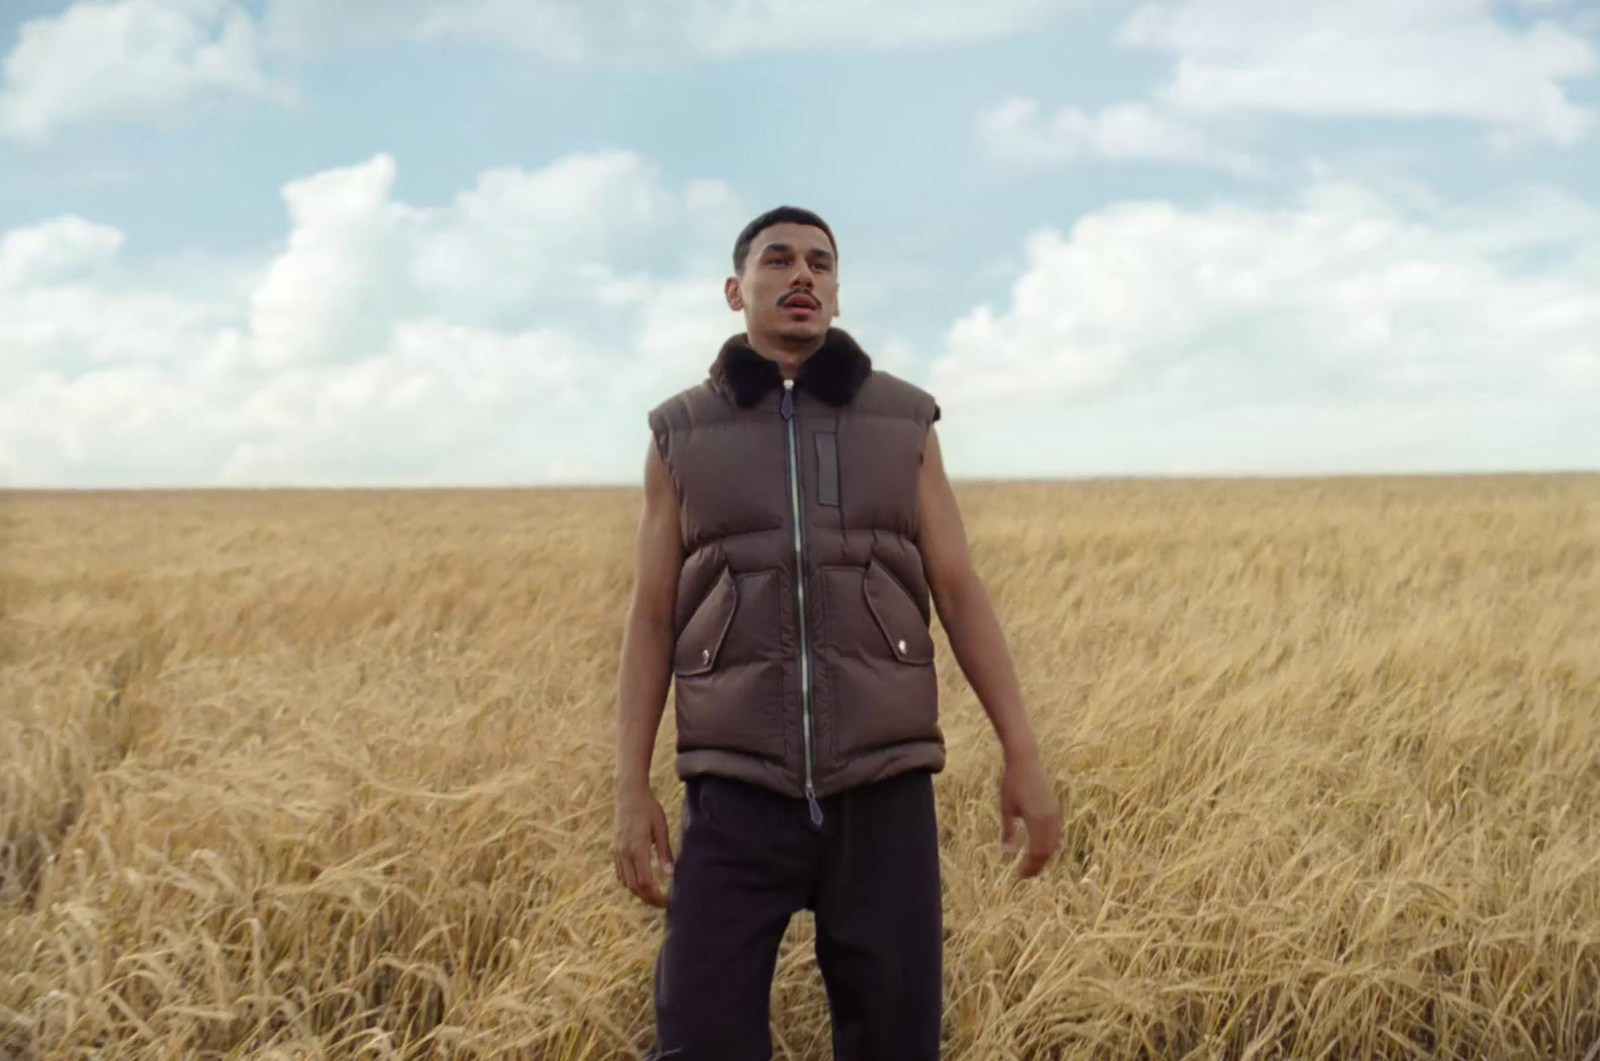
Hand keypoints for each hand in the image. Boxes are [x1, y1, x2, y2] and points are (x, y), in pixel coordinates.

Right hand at [613, 784, 674, 906]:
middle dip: (648, 898)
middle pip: (634, 886)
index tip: (667, 901)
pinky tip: (641, 883)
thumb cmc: (649, 808)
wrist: (628, 794)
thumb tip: (670, 873)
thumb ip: (664, 852)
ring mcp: (618, 851)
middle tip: (662, 903)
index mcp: (637, 848)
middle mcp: (624, 853)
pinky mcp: (616, 849)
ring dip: (639, 893)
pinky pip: (621, 873)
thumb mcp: (661, 828)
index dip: (656, 895)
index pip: (645, 881)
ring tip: (654, 896)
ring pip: (626, 882)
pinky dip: (630, 883)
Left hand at [999, 750, 1061, 877]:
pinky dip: (1050, 846)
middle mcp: (1049, 819)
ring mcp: (1055, 814)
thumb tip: (1007, 853)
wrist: (1026, 762)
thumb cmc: (1012, 784)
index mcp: (1036, 820)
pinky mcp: (1056, 810)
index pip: (1036, 852)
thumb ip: (1007, 831)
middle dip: (1037, 866)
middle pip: (1047, 851)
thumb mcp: (1006, 808)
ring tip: (1033, 866)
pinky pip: (1056, 834)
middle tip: (1026, 876)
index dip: (1029, 866)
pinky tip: (1042, 851)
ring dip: (1044, 858)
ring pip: (1054, 844)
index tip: (1020, 876)